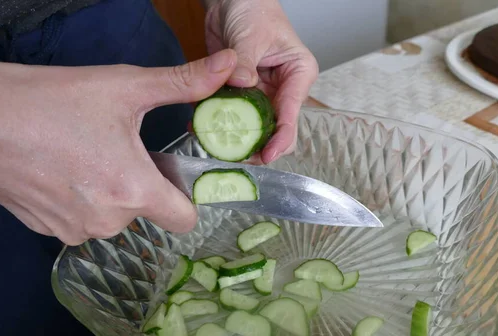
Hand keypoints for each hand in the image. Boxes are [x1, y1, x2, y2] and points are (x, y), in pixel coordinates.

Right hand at [0, 49, 237, 244]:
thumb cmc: (51, 100)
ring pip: (113, 216)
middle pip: (146, 211)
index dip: (186, 197)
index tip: (175, 174)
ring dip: (109, 191)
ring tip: (85, 155)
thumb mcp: (125, 86)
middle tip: (117, 148)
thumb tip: (231, 66)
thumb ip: (184, 83)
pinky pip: (82, 219)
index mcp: (133, 190)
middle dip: (140, 184)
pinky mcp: (46, 229)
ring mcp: (73, 229)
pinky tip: (64, 168)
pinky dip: (81, 199)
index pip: (185, 219)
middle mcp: (107, 221)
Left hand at [203, 0, 318, 163]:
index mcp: (297, 75)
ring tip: (216, 145)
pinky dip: (216, 121)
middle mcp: (282, 88)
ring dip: (235, 136)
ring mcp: (260, 93)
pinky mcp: (239, 93)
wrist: (232, 0)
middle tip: (239, 158)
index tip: (266, 156)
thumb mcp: (251, 35)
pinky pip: (230, 113)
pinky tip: (200, 125)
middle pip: (274, 129)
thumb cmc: (255, 9)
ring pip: (251, 126)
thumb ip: (244, 62)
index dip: (279, 139)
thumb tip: (242, 83)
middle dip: (258, 146)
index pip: (291, 114)